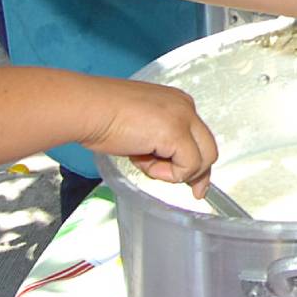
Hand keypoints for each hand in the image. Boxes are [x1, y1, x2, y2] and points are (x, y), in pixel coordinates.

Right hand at [80, 76, 216, 198]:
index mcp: (178, 103)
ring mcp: (183, 118)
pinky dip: (169, 174)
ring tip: (145, 162)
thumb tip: (174, 168)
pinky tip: (144, 162)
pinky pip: (189, 166)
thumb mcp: (141, 130)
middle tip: (194, 193)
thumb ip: (161, 144)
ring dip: (174, 172)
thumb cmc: (102, 117)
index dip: (195, 163)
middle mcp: (185, 106)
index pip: (200, 137)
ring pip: (203, 160)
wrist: (87, 108)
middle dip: (199, 174)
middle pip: (209, 149)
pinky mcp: (176, 132)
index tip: (191, 182)